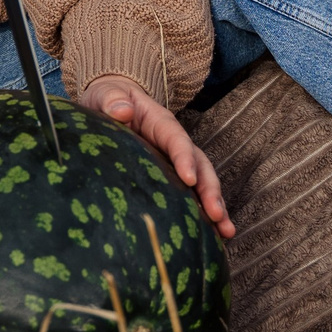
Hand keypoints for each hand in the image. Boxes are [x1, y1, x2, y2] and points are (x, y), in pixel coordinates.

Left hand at [78, 73, 233, 238]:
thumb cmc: (108, 99)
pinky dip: (203, 214)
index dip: (184, 158)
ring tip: (226, 232)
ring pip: (202, 183)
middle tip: (217, 215)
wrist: (112, 104)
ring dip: (215, 206)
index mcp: (160, 123)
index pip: (176, 140)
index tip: (189, 179)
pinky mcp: (171, 177)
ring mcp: (176, 161)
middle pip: (200, 165)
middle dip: (210, 190)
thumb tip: (122, 111)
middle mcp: (175, 143)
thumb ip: (113, 100)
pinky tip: (213, 237)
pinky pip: (190, 194)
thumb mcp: (105, 95)